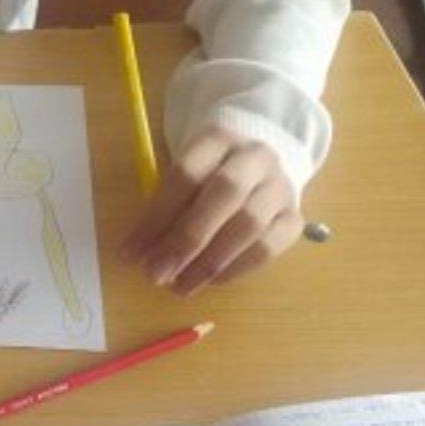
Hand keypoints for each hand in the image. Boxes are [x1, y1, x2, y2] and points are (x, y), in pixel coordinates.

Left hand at [118, 127, 304, 296]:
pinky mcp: (294, 217)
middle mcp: (255, 158)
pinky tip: (210, 282)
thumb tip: (136, 254)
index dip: (155, 217)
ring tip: (179, 286)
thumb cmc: (205, 177)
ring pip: (250, 224)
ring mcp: (280, 187)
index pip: (186, 174)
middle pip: (224, 194)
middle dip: (186, 239)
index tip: (130, 253)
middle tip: (156, 273)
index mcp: (217, 140)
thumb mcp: (180, 177)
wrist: (255, 168)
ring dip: (210, 261)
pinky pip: (270, 247)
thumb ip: (161, 207)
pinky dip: (237, 269)